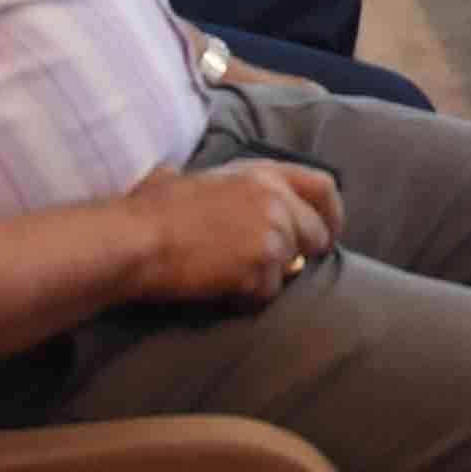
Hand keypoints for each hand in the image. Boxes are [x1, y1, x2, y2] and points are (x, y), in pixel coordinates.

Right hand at [127, 157, 342, 308]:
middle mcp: (277, 201)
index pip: (324, 187)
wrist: (139, 240)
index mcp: (264, 174)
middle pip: (317, 236)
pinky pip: (266, 293)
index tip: (327, 233)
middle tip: (270, 267)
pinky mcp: (259, 269)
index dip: (331, 213)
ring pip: (290, 269)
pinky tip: (219, 288)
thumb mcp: (186, 176)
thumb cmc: (151, 209)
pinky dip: (246, 297)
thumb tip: (172, 176)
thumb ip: (206, 180)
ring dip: (265, 277)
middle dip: (299, 255)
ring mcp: (272, 236)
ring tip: (229, 274)